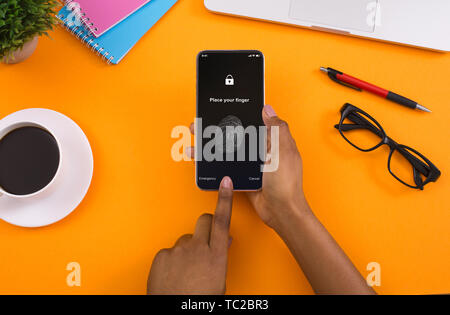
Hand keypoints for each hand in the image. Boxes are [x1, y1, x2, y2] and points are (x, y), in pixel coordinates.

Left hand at [147, 177, 233, 294]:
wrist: (175, 310)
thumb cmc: (198, 300)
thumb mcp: (219, 280)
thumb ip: (220, 256)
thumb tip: (223, 241)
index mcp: (216, 256)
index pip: (222, 220)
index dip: (225, 199)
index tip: (226, 183)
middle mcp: (198, 249)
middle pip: (203, 221)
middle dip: (206, 224)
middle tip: (205, 238)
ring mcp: (178, 251)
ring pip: (186, 240)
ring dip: (188, 249)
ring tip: (186, 269)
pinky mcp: (162, 255)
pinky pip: (170, 251)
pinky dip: (173, 260)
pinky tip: (174, 274)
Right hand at [186, 105, 308, 230]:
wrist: (281, 211)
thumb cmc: (286, 183)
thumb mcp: (283, 151)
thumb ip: (276, 129)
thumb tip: (267, 109)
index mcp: (273, 141)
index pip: (254, 122)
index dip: (238, 114)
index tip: (222, 108)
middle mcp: (262, 151)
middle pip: (236, 135)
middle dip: (217, 129)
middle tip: (199, 126)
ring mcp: (252, 164)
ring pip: (228, 150)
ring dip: (212, 147)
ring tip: (195, 144)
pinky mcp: (243, 177)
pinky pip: (227, 166)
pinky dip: (214, 163)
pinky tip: (202, 161)